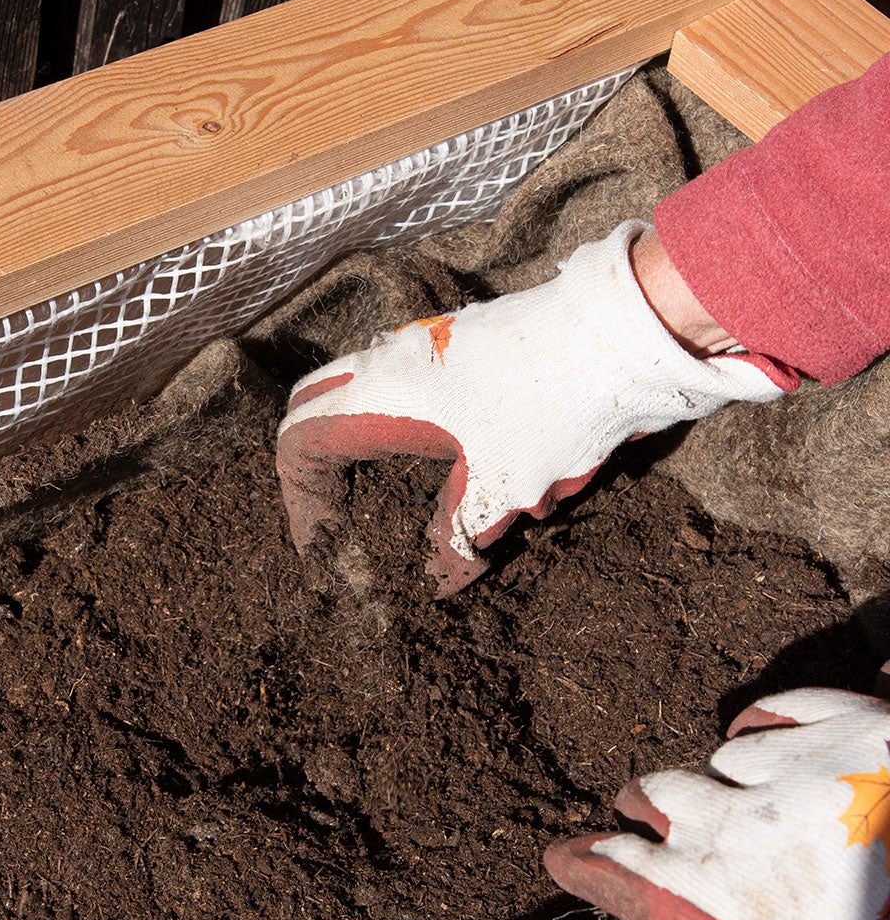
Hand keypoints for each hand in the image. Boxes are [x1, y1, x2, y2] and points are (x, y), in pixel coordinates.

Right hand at [276, 220, 794, 594]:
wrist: (620, 335)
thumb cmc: (551, 408)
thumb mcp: (500, 491)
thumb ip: (453, 542)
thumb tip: (433, 584)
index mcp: (381, 399)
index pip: (299, 447)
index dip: (302, 506)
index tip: (326, 548)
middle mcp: (387, 363)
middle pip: (310, 408)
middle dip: (313, 464)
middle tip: (336, 513)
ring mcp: (420, 345)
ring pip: (349, 387)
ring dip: (348, 437)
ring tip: (375, 491)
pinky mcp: (453, 340)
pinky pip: (390, 377)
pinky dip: (383, 418)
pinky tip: (425, 455)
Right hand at [546, 688, 889, 919]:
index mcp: (721, 905)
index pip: (619, 873)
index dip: (583, 864)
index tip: (563, 858)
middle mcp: (743, 827)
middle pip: (656, 794)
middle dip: (641, 806)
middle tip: (636, 812)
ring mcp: (801, 770)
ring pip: (724, 754)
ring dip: (720, 778)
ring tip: (730, 790)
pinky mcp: (857, 729)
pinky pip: (779, 710)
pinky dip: (762, 726)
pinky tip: (760, 738)